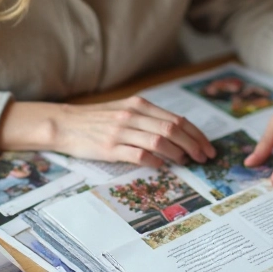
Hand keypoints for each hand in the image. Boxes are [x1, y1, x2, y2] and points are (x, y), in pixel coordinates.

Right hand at [0, 96, 215, 167]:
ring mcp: (121, 132)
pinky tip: (162, 166)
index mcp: (139, 105)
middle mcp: (133, 116)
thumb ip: (148, 118)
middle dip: (193, 145)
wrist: (65, 124)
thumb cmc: (97, 119)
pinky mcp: (110, 148)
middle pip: (173, 129)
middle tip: (204, 157)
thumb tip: (176, 133)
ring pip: (160, 141)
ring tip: (186, 162)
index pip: (176, 119)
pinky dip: (155, 161)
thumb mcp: (124, 111)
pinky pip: (139, 155)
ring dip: (178, 153)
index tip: (207, 146)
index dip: (196, 134)